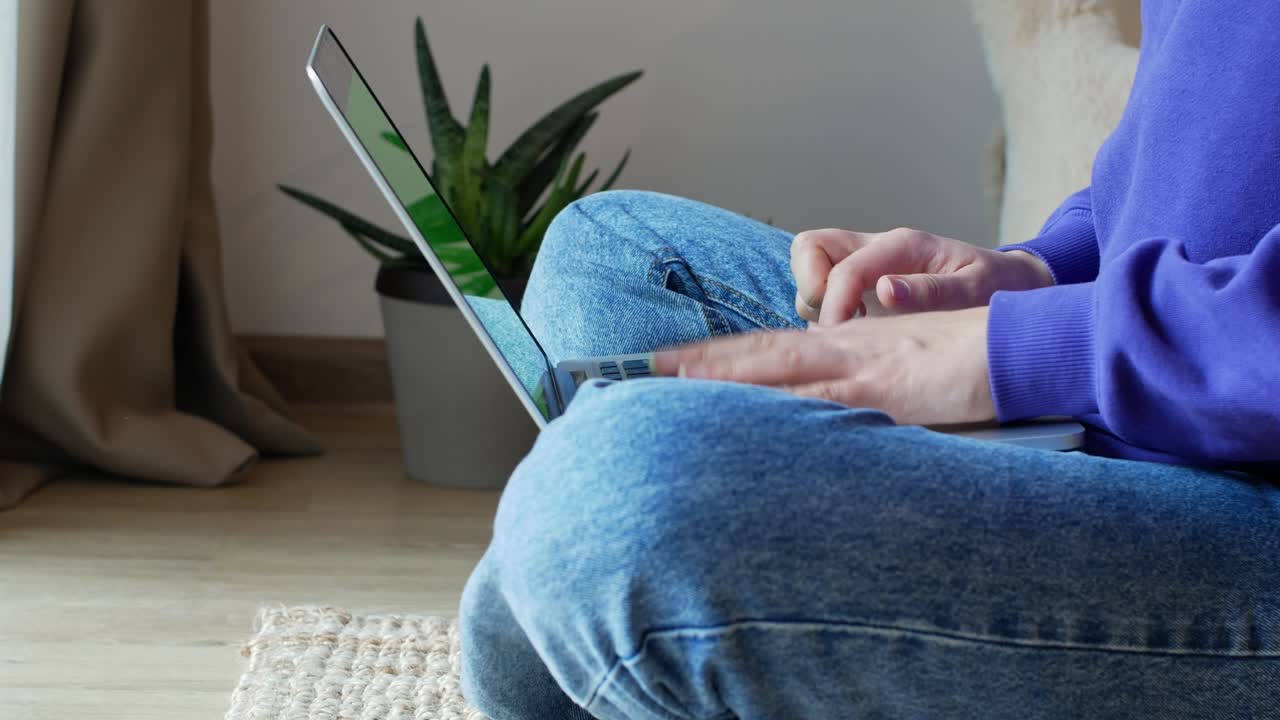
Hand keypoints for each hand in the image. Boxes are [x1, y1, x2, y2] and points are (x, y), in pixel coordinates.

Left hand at [653, 306, 994, 425]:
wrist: (1023, 340)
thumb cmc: (969, 356)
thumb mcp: (906, 367)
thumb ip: (862, 383)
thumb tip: (827, 411)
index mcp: (849, 341)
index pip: (772, 344)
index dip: (721, 353)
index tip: (675, 361)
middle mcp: (846, 346)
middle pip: (761, 350)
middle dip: (703, 360)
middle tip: (646, 366)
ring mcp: (864, 367)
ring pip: (782, 368)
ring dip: (726, 376)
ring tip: (674, 382)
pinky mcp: (888, 391)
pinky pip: (828, 398)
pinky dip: (785, 405)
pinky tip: (752, 416)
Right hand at [790, 227, 1052, 324]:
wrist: (1014, 284)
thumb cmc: (999, 285)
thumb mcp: (977, 288)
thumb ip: (933, 291)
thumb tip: (886, 290)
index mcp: (902, 245)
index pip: (843, 265)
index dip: (834, 301)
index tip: (843, 335)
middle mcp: (878, 250)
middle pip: (811, 248)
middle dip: (810, 287)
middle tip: (838, 325)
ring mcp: (868, 267)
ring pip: (812, 271)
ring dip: (818, 304)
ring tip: (853, 333)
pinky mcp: (866, 287)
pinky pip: (825, 291)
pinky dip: (827, 313)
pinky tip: (858, 336)